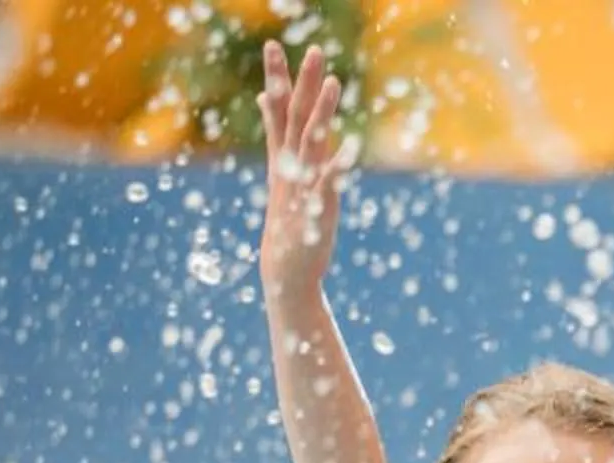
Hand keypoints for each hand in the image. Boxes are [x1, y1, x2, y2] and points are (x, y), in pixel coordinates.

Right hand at [256, 43, 351, 295]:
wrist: (287, 266)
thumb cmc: (290, 217)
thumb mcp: (282, 170)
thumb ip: (278, 134)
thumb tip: (265, 97)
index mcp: (282, 156)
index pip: (277, 108)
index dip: (275, 77)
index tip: (272, 44)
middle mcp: (290, 165)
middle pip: (294, 115)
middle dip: (301, 81)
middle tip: (313, 49)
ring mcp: (302, 183)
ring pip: (311, 140)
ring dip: (321, 112)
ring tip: (334, 83)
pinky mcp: (317, 207)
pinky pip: (328, 182)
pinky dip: (336, 165)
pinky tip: (349, 148)